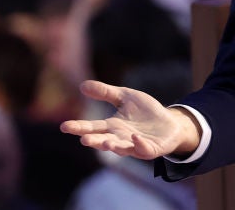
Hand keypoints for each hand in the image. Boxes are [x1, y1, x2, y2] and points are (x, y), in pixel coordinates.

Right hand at [60, 80, 200, 159]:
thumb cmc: (145, 111)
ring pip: (121, 149)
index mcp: (112, 126)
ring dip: (113, 146)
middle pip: (104, 141)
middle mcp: (120, 138)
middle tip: (83, 139)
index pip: (92, 127)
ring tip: (105, 142)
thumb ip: (105, 93)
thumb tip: (82, 85)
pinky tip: (135, 137)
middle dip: (94, 141)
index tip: (64, 126)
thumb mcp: (125, 96)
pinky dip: (138, 145)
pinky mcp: (150, 149)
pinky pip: (143, 149)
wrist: (170, 122)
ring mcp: (135, 145)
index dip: (79, 127)